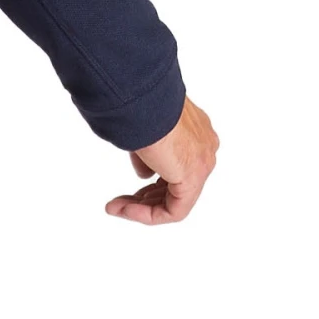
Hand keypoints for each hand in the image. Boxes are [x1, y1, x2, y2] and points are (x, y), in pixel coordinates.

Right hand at [106, 97, 218, 224]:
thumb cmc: (142, 108)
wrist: (146, 104)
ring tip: (114, 207)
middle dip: (144, 199)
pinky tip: (125, 209)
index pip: (175, 170)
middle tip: (117, 203)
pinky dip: (147, 214)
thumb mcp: (145, 134)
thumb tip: (145, 173)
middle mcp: (204, 148)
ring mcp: (202, 163)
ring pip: (174, 201)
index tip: (127, 190)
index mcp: (197, 133)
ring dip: (140, 208)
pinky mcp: (194, 179)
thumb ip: (149, 156)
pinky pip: (173, 211)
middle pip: (174, 188)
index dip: (149, 185)